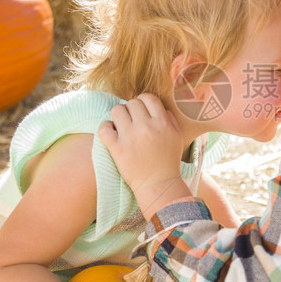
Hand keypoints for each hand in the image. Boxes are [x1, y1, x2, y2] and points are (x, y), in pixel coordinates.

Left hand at [99, 94, 188, 215]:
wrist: (158, 184)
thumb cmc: (168, 161)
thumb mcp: (177, 137)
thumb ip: (170, 119)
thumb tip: (158, 107)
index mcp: (162, 123)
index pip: (148, 97)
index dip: (143, 102)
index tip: (142, 111)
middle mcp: (146, 127)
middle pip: (132, 103)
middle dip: (131, 110)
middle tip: (132, 121)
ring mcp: (130, 137)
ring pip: (117, 110)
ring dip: (118, 116)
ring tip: (122, 127)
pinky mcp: (117, 148)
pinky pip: (104, 127)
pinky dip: (106, 128)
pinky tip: (111, 134)